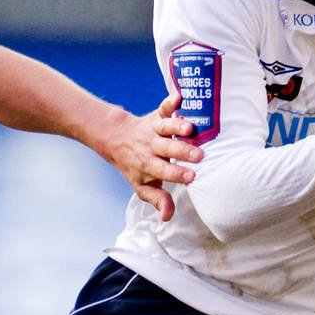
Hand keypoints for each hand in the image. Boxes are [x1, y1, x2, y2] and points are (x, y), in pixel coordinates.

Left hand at [106, 93, 201, 220]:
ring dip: (178, 127)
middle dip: (182, 152)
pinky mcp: (156, 116)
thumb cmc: (135, 166)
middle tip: (199, 155)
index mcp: (148, 166)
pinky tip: (179, 97)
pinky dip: (170, 102)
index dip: (177, 174)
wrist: (115, 139)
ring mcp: (154, 130)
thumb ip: (157, 199)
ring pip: (166, 128)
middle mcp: (151, 147)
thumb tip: (167, 217)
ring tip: (190, 129)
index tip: (192, 176)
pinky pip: (163, 108)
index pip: (164, 171)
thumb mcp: (142, 186)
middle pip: (167, 149)